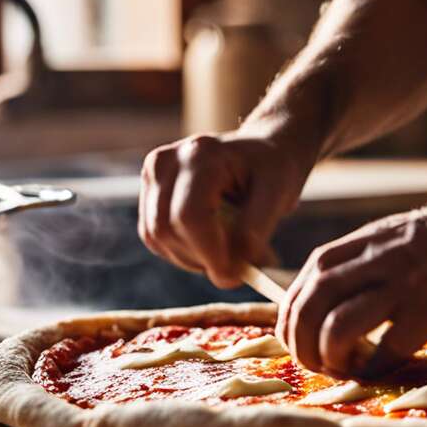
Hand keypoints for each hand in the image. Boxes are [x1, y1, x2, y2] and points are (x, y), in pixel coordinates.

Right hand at [138, 131, 313, 287]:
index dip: (209, 253)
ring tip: (229, 252)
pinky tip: (210, 244)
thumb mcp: (278, 193)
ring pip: (157, 237)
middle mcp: (167, 161)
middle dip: (202, 259)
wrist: (260, 151)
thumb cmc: (272, 169)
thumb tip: (236, 263)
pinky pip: (154, 237)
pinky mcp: (149, 192)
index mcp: (200, 154)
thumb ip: (257, 228)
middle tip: (238, 268)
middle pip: (167, 228)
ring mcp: (152, 175)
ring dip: (192, 258)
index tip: (235, 275)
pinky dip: (181, 252)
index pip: (189, 215)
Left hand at [277, 200, 426, 376]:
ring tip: (343, 367)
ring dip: (330, 358)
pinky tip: (378, 369)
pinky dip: (374, 367)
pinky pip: (388, 347)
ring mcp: (402, 284)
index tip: (299, 341)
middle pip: (309, 307)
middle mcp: (373, 262)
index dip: (290, 322)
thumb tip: (316, 304)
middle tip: (314, 362)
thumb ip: (351, 264)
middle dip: (300, 344)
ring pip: (338, 328)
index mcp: (357, 246)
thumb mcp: (383, 238)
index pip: (301, 287)